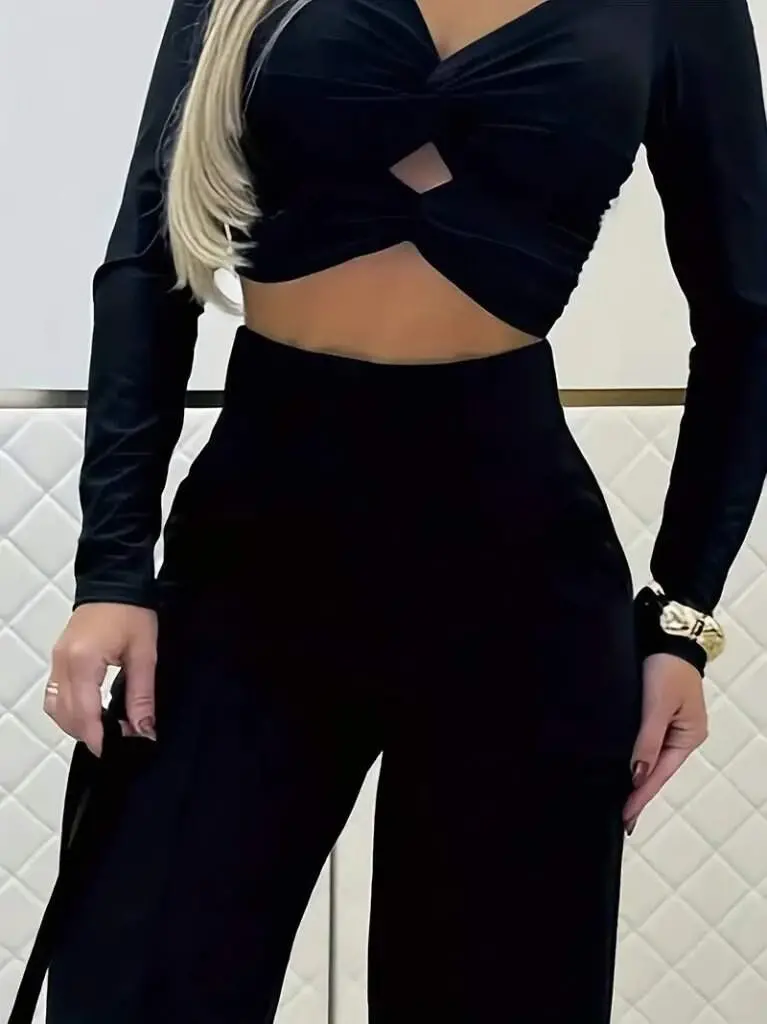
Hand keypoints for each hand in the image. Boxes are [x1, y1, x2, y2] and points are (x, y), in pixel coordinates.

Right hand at [46, 603, 158, 756]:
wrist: (113, 582)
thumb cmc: (132, 613)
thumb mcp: (144, 654)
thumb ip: (141, 695)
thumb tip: (144, 730)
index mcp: (84, 662)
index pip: (85, 714)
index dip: (99, 738)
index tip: (117, 751)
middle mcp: (63, 664)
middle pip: (67, 715)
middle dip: (90, 734)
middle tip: (119, 740)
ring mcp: (56, 661)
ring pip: (56, 708)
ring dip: (77, 724)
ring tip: (106, 729)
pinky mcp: (58, 658)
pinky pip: (55, 695)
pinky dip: (69, 710)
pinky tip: (91, 713)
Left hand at [623, 652, 707, 835]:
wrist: (667, 634)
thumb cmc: (666, 666)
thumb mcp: (656, 704)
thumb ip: (646, 740)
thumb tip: (637, 775)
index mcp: (689, 737)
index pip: (659, 774)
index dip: (641, 795)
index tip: (626, 817)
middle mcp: (682, 736)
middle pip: (656, 770)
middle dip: (638, 792)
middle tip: (622, 819)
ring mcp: (671, 726)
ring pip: (650, 758)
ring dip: (635, 776)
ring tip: (619, 801)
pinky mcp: (658, 715)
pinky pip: (645, 743)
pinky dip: (634, 758)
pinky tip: (623, 769)